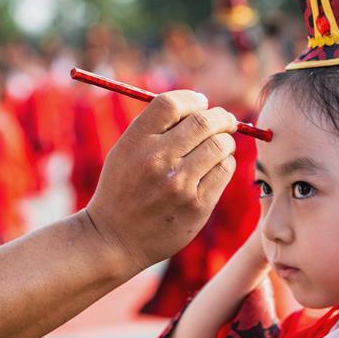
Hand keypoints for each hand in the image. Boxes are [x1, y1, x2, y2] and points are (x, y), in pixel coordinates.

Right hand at [86, 90, 237, 272]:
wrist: (113, 239)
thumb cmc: (123, 189)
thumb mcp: (125, 151)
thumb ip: (156, 127)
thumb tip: (199, 105)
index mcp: (135, 142)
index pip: (171, 103)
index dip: (192, 99)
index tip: (200, 103)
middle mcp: (157, 160)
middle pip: (203, 121)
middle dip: (220, 117)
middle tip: (224, 119)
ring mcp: (179, 184)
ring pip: (221, 145)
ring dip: (225, 141)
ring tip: (219, 146)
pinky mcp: (197, 206)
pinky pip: (224, 171)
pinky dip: (224, 163)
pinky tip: (214, 167)